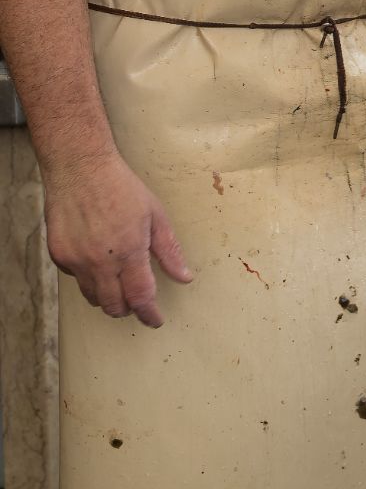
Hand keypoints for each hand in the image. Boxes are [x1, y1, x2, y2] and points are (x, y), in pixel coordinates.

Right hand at [44, 149, 192, 327]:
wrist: (80, 168)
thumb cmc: (121, 188)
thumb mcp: (156, 216)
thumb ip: (169, 252)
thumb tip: (184, 277)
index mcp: (128, 252)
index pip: (140, 297)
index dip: (149, 314)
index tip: (155, 320)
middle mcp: (99, 262)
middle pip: (113, 305)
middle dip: (128, 308)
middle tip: (137, 300)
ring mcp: (75, 259)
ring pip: (92, 296)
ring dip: (108, 296)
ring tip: (118, 281)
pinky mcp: (58, 254)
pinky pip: (75, 278)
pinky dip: (89, 276)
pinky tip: (97, 259)